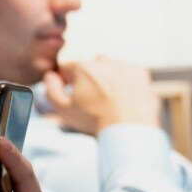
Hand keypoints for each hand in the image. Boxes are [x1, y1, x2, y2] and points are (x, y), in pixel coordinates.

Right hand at [44, 57, 160, 134]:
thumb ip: (51, 89)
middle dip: (90, 79)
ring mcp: (123, 65)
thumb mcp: (64, 109)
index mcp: (83, 67)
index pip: (69, 68)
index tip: (74, 94)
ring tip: (111, 101)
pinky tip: (124, 99)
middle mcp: (103, 61)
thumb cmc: (94, 120)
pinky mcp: (140, 72)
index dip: (68, 81)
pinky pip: (129, 73)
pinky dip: (126, 82)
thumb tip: (51, 75)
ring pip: (111, 68)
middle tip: (94, 100)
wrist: (128, 130)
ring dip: (109, 79)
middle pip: (91, 67)